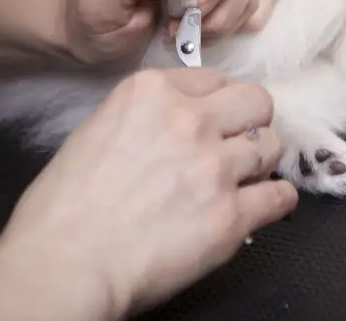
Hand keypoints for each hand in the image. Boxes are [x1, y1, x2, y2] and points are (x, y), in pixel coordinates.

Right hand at [0, 68, 295, 320]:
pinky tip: (260, 207)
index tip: (215, 121)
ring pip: (272, 146)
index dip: (218, 103)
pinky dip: (276, 201)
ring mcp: (214, 166)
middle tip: (238, 145)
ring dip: (260, 164)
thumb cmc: (63, 210)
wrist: (63, 266)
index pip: (214, 79)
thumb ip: (147, 116)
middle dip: (252, 123)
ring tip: (241, 181)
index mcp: (151, 93)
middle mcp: (189, 120)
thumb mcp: (97, 131)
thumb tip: (179, 122)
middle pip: (256, 102)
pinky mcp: (231, 214)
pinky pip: (281, 195)